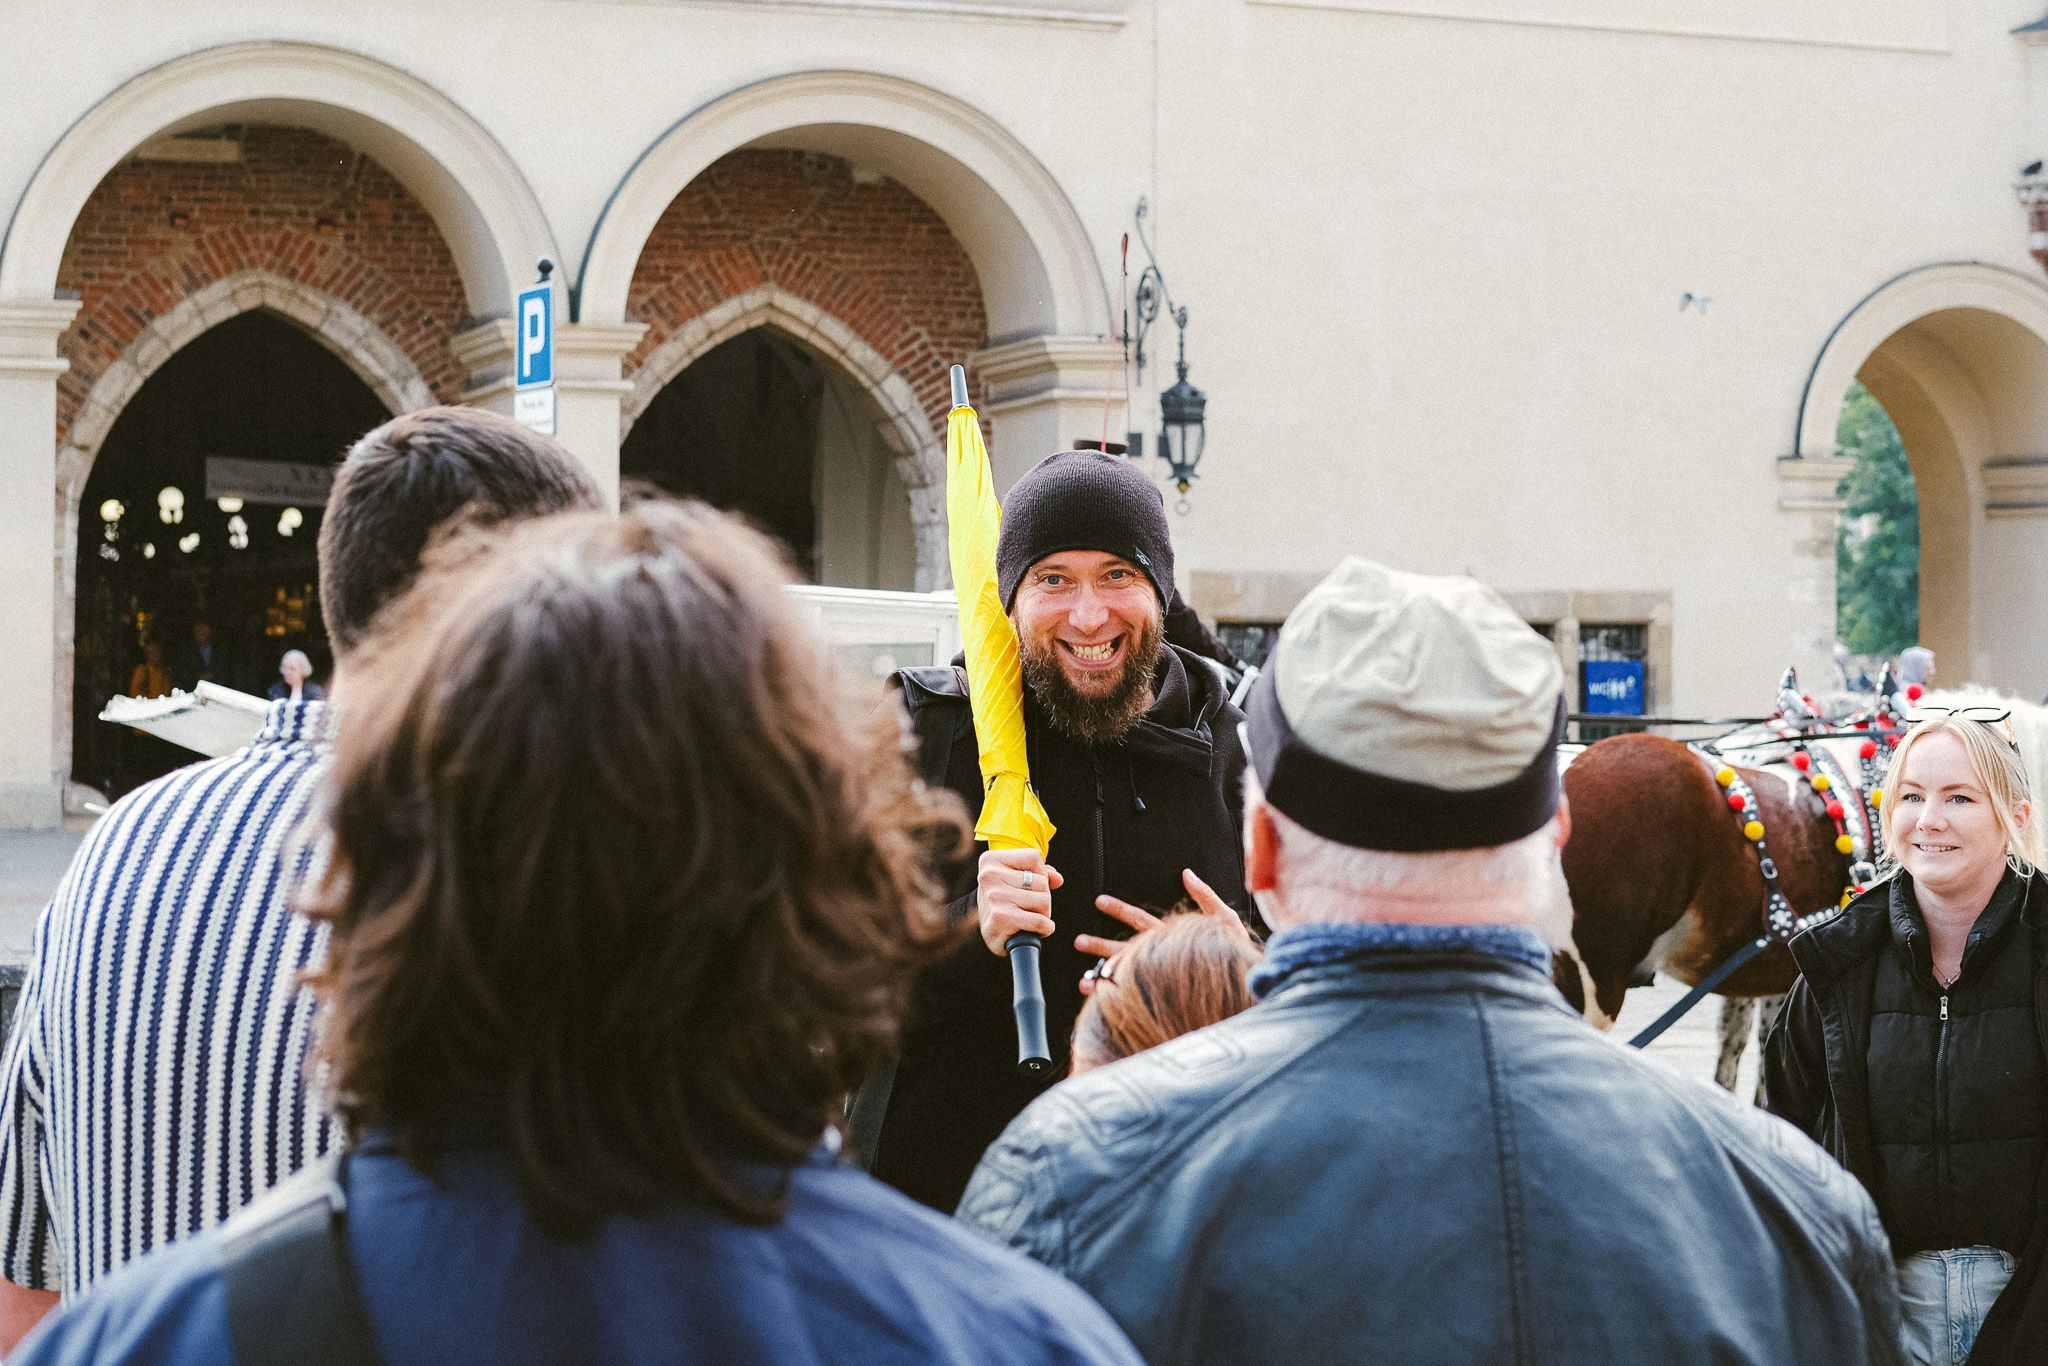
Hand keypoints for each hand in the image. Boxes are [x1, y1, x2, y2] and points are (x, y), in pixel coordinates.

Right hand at [976, 848, 1063, 955]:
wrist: (984, 931)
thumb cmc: (1004, 900)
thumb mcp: (1016, 880)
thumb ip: (1040, 873)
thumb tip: (1058, 879)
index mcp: (991, 860)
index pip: (1034, 857)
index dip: (1041, 874)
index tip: (1029, 886)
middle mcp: (990, 876)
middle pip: (1042, 883)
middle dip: (1043, 898)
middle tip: (1028, 907)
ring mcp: (995, 897)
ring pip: (1044, 901)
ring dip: (1044, 914)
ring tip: (1029, 917)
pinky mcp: (1001, 918)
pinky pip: (1040, 921)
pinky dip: (1045, 928)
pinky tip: (1034, 930)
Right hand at [1077, 869, 1253, 992]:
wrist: (1246, 984)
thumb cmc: (1237, 952)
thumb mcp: (1224, 918)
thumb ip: (1205, 895)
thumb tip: (1186, 873)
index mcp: (1170, 936)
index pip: (1140, 920)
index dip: (1120, 909)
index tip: (1100, 901)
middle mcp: (1160, 956)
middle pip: (1124, 947)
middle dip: (1100, 944)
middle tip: (1077, 941)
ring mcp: (1159, 976)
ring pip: (1124, 973)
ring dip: (1103, 973)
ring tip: (1083, 977)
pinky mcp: (1161, 995)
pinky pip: (1133, 996)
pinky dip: (1115, 998)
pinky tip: (1101, 1001)